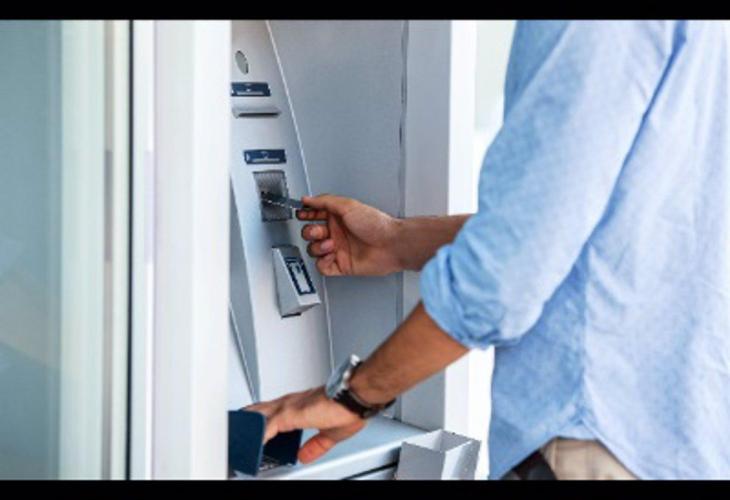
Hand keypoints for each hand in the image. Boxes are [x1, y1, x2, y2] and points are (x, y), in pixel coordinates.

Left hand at [246, 386, 365, 463]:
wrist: (354, 396)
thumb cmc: (348, 407)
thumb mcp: (329, 434)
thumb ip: (314, 445)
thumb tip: (303, 456)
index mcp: (299, 406)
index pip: (271, 411)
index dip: (260, 420)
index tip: (253, 430)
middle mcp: (290, 403)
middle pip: (259, 411)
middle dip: (247, 421)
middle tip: (237, 433)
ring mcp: (287, 407)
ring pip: (258, 416)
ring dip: (248, 428)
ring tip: (239, 441)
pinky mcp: (289, 413)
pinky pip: (266, 426)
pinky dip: (257, 436)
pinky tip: (250, 444)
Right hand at [297, 194, 401, 275]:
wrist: (391, 245)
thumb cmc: (376, 224)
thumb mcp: (347, 205)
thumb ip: (324, 201)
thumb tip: (308, 199)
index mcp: (338, 217)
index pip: (315, 215)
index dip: (306, 215)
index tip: (301, 214)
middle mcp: (337, 233)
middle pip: (311, 233)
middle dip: (311, 232)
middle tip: (320, 232)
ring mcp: (339, 249)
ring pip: (314, 250)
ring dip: (318, 247)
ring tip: (331, 245)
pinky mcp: (341, 265)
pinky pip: (322, 267)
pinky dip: (323, 262)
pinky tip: (331, 256)